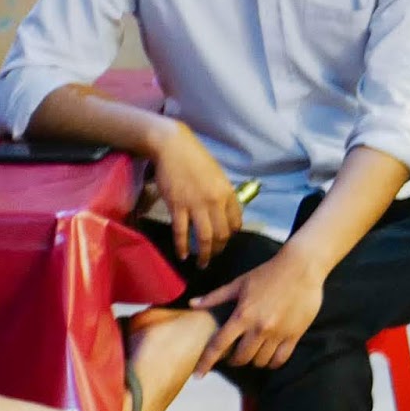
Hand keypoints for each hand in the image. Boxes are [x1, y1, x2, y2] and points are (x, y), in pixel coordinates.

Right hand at [151, 121, 243, 266]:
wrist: (173, 147)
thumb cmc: (195, 158)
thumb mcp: (217, 175)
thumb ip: (222, 194)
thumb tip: (223, 212)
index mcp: (227, 192)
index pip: (236, 222)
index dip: (231, 235)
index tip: (225, 239)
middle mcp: (215, 201)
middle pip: (222, 234)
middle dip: (219, 249)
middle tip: (214, 255)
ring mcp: (196, 205)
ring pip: (205, 237)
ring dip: (205, 255)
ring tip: (202, 264)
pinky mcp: (177, 206)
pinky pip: (182, 232)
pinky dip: (182, 247)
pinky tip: (183, 256)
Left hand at [191, 246, 325, 371]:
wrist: (300, 268)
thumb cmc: (267, 274)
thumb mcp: (239, 283)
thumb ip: (215, 297)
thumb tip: (192, 304)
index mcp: (242, 315)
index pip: (218, 344)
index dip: (206, 361)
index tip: (198, 375)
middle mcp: (259, 328)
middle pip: (240, 358)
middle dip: (233, 360)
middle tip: (233, 354)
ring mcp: (278, 333)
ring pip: (260, 361)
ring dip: (253, 360)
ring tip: (251, 352)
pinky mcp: (294, 336)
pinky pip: (280, 359)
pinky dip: (272, 362)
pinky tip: (268, 357)